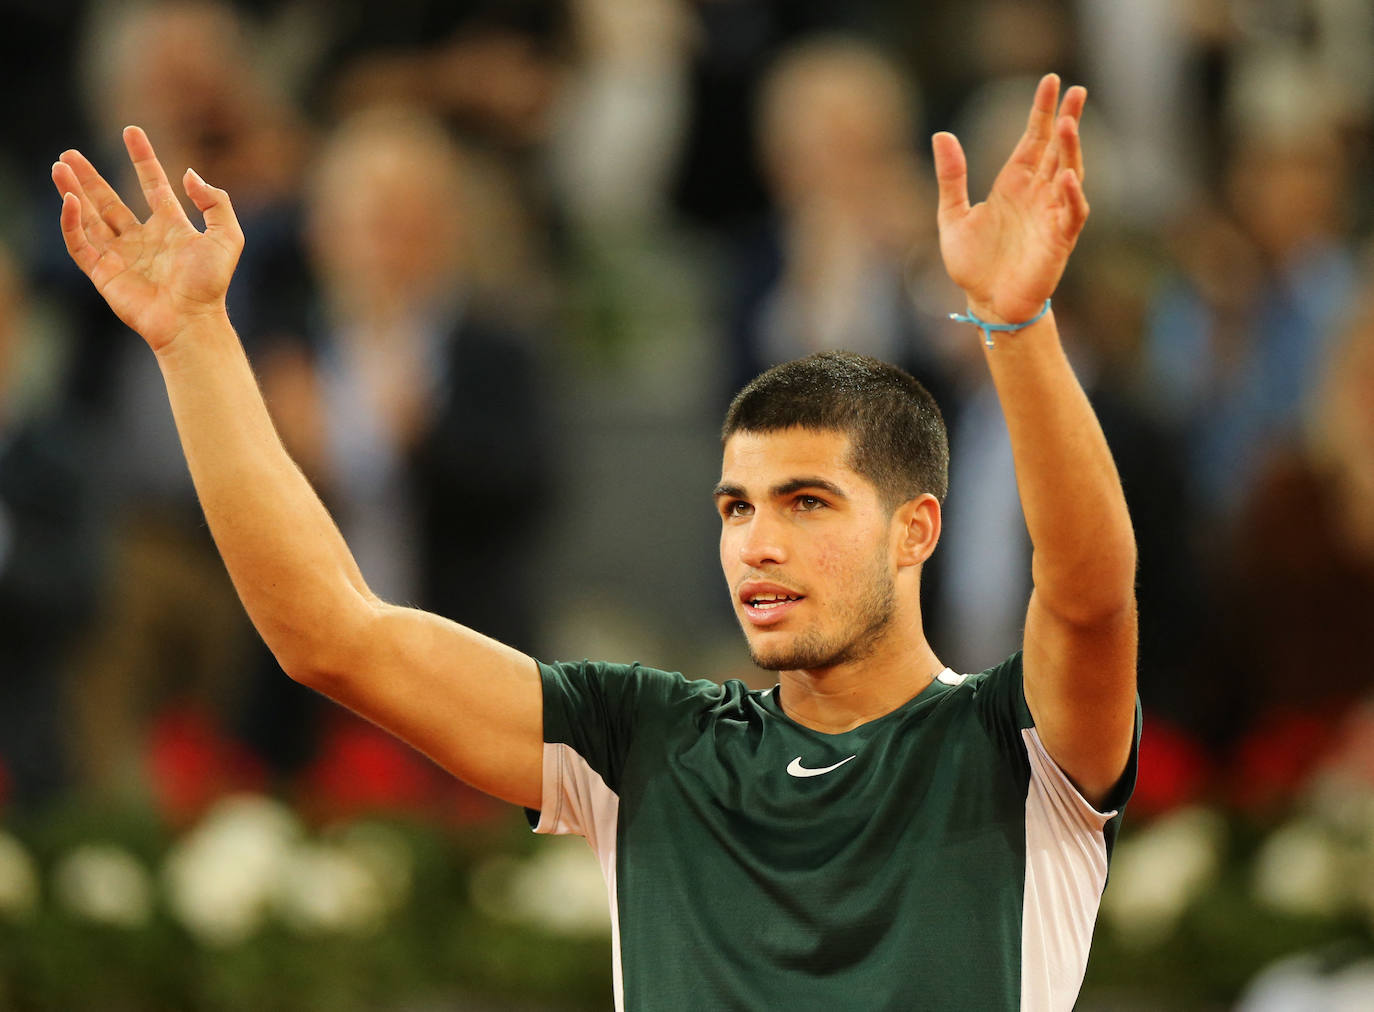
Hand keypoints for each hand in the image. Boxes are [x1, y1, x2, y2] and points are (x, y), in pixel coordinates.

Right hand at [52, 127, 243, 352]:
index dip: (142, 157)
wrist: (192, 320)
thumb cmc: (210, 283)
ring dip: (73, 192)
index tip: (131, 130)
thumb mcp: (227, 236)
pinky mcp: (104, 273)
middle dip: (90, 177)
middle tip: (70, 154)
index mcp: (172, 227)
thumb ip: (215, 202)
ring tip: (59, 167)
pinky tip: (69, 200)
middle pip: (110, 201)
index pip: (152, 184)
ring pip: (90, 218)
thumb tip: (189, 174)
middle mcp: (143, 239)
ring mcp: (122, 256)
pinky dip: (72, 222)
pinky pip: (81, 244)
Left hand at [932, 74, 1088, 323]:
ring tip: (1068, 123)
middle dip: (1067, 120)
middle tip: (1076, 90)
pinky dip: (1070, 195)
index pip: (1033, 139)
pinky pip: (1070, 213)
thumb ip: (951, 177)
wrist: (986, 303)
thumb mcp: (952, 215)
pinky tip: (1064, 176)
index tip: (1051, 81)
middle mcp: (1037, 194)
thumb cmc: (973, 263)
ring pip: (1069, 174)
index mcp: (1013, 184)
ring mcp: (1051, 215)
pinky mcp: (1058, 241)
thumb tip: (941, 134)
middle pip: (1057, 149)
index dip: (1042, 111)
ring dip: (1071, 150)